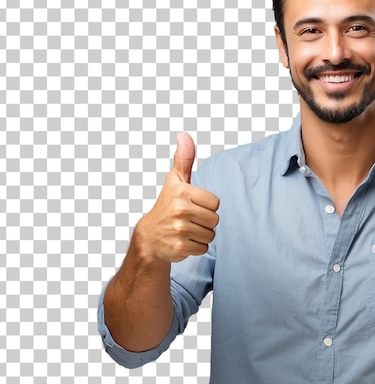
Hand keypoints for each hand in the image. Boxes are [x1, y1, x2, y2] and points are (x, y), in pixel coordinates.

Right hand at [136, 132, 219, 262]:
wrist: (150, 237)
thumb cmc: (167, 205)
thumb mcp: (175, 181)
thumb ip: (184, 159)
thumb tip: (183, 134)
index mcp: (182, 192)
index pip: (215, 203)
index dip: (206, 206)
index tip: (192, 205)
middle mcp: (180, 210)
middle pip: (215, 220)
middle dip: (205, 222)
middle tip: (188, 219)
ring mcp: (178, 230)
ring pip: (210, 235)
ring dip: (201, 235)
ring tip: (185, 230)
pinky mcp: (179, 248)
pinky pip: (203, 248)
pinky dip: (195, 247)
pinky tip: (182, 241)